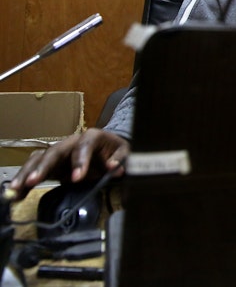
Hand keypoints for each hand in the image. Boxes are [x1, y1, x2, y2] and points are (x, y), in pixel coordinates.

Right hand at [8, 129, 129, 198]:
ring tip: (16, 188)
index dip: (79, 161)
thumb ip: (120, 158)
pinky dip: (25, 181)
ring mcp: (59, 153)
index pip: (84, 146)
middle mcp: (71, 142)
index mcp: (92, 136)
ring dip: (27, 173)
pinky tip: (16, 194)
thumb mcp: (125, 151)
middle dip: (43, 166)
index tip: (76, 179)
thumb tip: (113, 167)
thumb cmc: (115, 149)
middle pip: (54, 151)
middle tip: (34, 181)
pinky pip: (35, 170)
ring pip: (39, 159)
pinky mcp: (52, 165)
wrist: (109, 148)